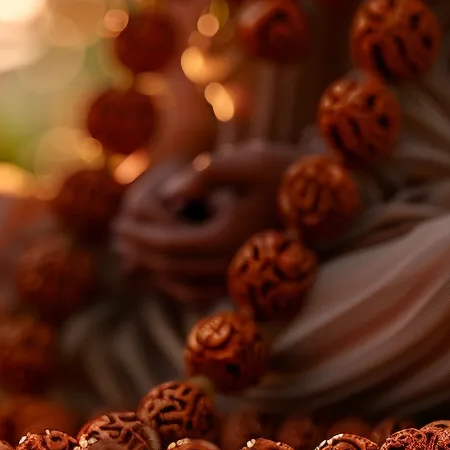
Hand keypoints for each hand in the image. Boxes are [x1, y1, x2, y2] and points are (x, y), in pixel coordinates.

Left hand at [114, 140, 302, 304]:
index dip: (142, 236)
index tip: (120, 222)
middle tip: (118, 236)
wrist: (331, 195)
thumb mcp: (244, 159)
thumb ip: (202, 174)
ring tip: (131, 251)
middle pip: (173, 267)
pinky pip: (203, 290)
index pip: (170, 245)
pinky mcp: (248, 280)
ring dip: (154, 269)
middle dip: (141, 252)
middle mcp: (234, 266)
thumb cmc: (287, 170)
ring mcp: (242, 277)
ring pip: (185, 283)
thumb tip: (166, 195)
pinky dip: (177, 280)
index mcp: (228, 238)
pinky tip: (163, 266)